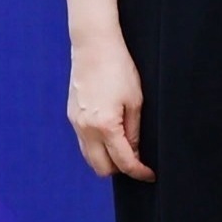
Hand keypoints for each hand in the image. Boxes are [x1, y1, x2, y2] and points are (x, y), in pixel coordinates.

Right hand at [67, 32, 151, 179]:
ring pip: (89, 158)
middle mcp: (86, 129)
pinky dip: (96, 147)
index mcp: (105, 126)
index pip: (123, 162)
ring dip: (106, 159)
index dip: (139, 172)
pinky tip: (109, 135)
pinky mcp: (71, 115)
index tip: (149, 174)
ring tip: (123, 148)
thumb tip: (134, 153)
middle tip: (137, 160)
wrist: (93, 46)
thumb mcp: (135, 101)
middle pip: (101, 168)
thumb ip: (133, 132)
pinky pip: (83, 143)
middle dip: (120, 169)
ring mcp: (76, 123)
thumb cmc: (118, 68)